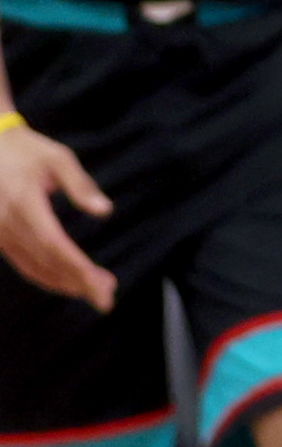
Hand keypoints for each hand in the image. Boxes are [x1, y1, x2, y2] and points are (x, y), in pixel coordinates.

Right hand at [0, 126, 111, 308]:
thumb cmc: (26, 150)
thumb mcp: (57, 158)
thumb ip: (80, 185)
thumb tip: (104, 210)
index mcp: (24, 204)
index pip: (54, 246)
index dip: (78, 270)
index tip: (103, 287)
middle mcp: (7, 223)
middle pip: (46, 262)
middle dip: (77, 282)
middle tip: (107, 296)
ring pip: (31, 267)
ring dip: (63, 283)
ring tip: (95, 290)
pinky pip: (21, 262)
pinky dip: (45, 276)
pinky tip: (68, 281)